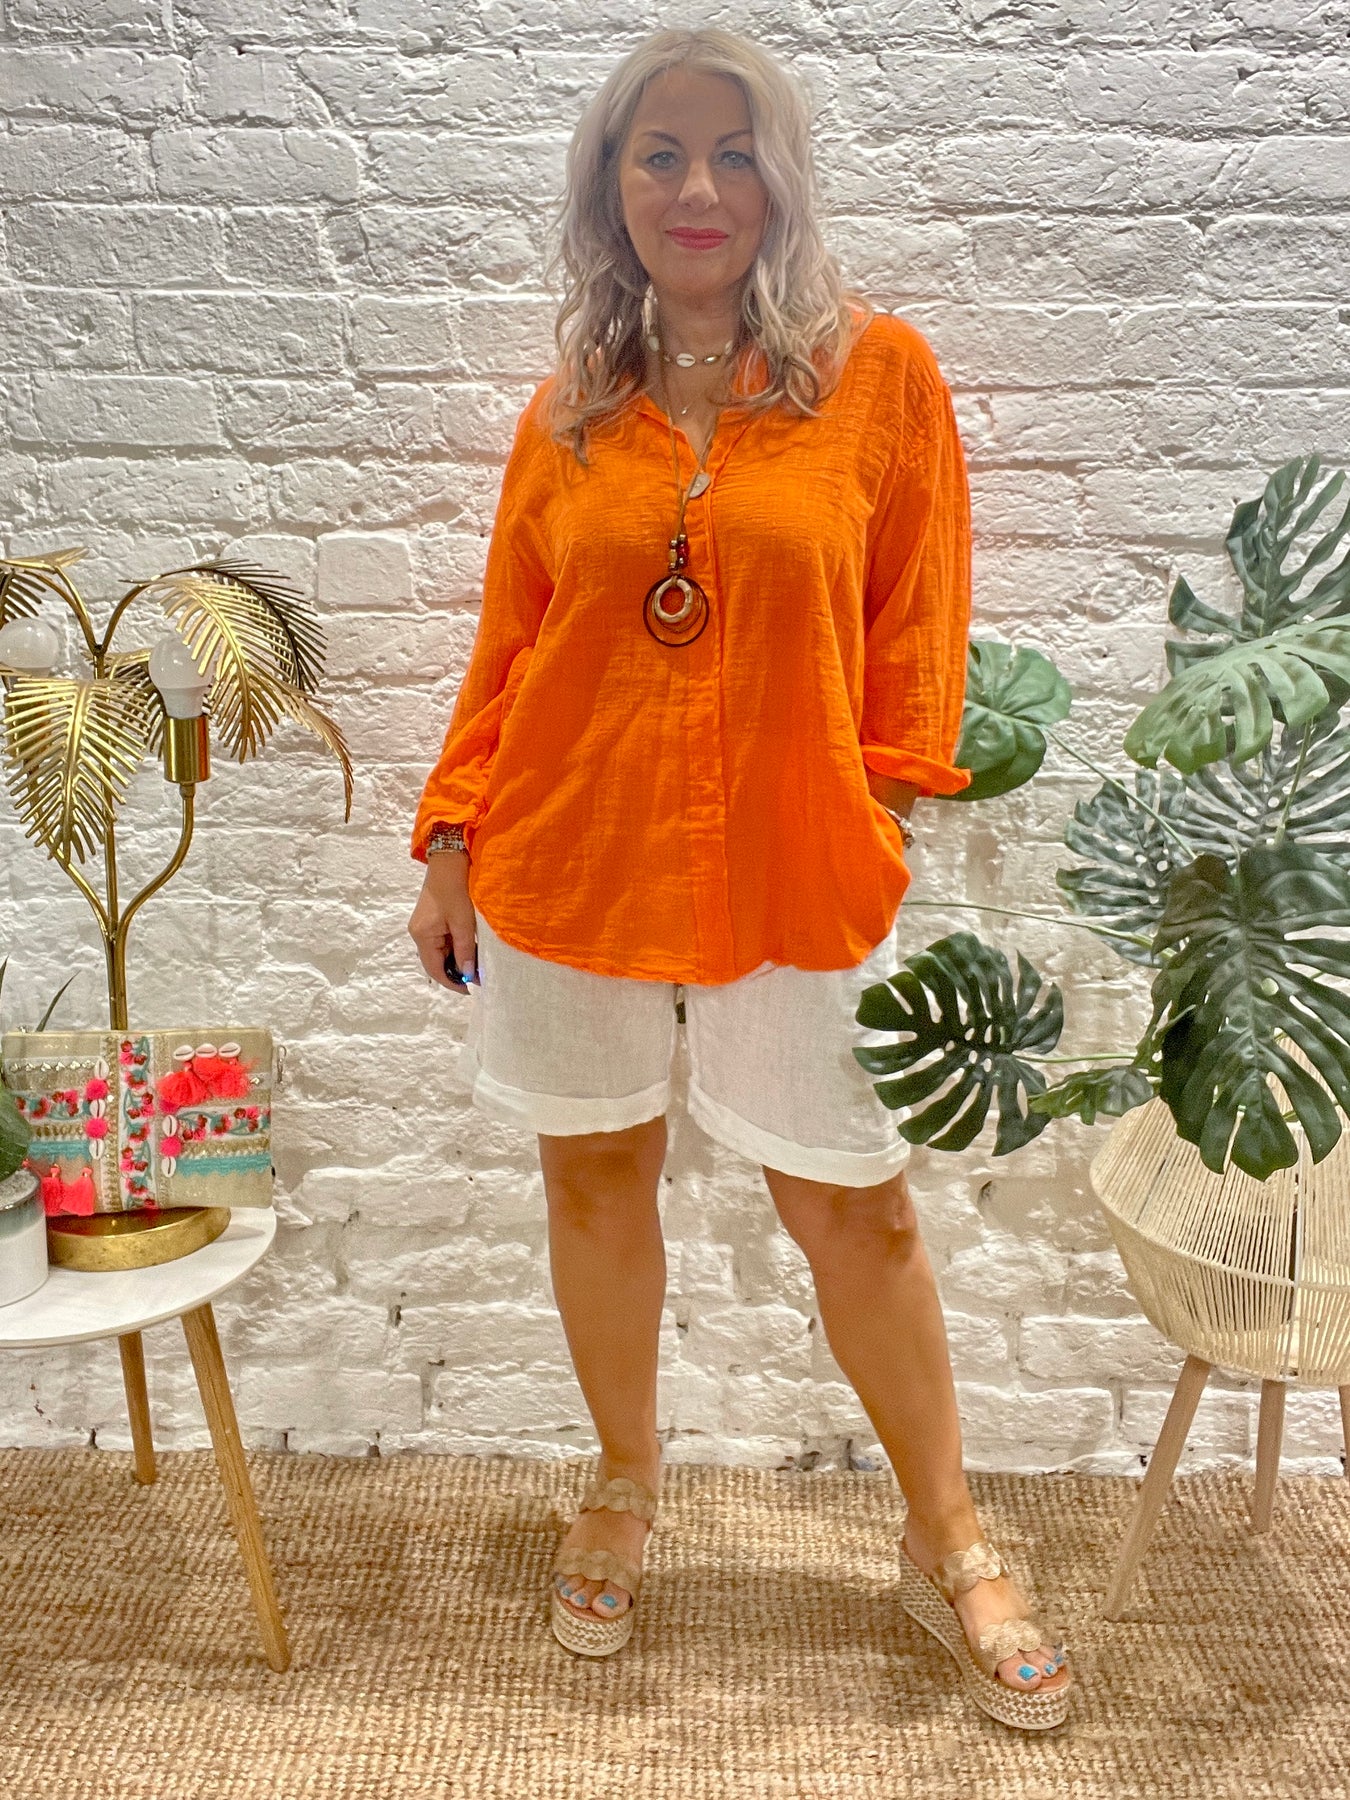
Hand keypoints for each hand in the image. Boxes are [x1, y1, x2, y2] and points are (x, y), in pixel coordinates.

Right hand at [408, 853, 478, 991]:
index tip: (471, 990)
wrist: (449, 860)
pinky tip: (471, 948)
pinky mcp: (432, 921)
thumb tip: (468, 975)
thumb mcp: (463, 922)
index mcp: (422, 936)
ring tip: (478, 964)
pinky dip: (457, 948)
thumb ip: (466, 950)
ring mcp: (425, 927)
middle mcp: (419, 934)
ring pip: (441, 952)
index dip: (452, 983)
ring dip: (458, 959)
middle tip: (479, 977)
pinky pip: (444, 942)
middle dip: (456, 972)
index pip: (435, 970)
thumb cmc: (456, 889)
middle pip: (436, 962)